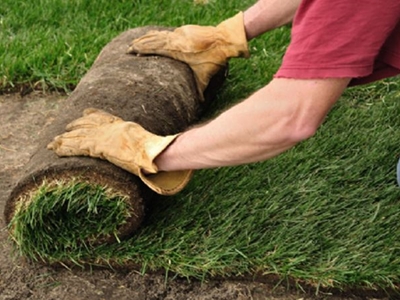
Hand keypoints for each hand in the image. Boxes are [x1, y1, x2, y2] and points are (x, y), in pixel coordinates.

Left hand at [47, 108, 191, 194]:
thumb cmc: (155, 151)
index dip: (92, 115)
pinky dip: (65, 148)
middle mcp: (110, 128)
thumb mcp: (150, 144)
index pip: (104, 117)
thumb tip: (158, 155)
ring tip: (52, 142)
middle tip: (65, 128)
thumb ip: (148, 147)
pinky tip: (55, 149)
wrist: (152, 151)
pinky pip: (76, 147)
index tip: (85, 112)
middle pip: (88, 125)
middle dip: (75, 127)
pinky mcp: (97, 147)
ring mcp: (103, 137)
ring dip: (65, 139)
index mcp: (122, 126)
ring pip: (79, 136)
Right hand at [127, 12, 248, 96]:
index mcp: (176, 50)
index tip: (131, 52)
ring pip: (159, 34)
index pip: (154, 48)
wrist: (225, 39)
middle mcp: (175, 39)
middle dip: (140, 44)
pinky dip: (158, 34)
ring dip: (148, 37)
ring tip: (137, 41)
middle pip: (153, 40)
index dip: (141, 49)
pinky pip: (167, 32)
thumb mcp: (205, 77)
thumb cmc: (214, 60)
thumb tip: (200, 106)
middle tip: (128, 48)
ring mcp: (180, 33)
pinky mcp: (185, 30)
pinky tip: (154, 35)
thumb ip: (200, 91)